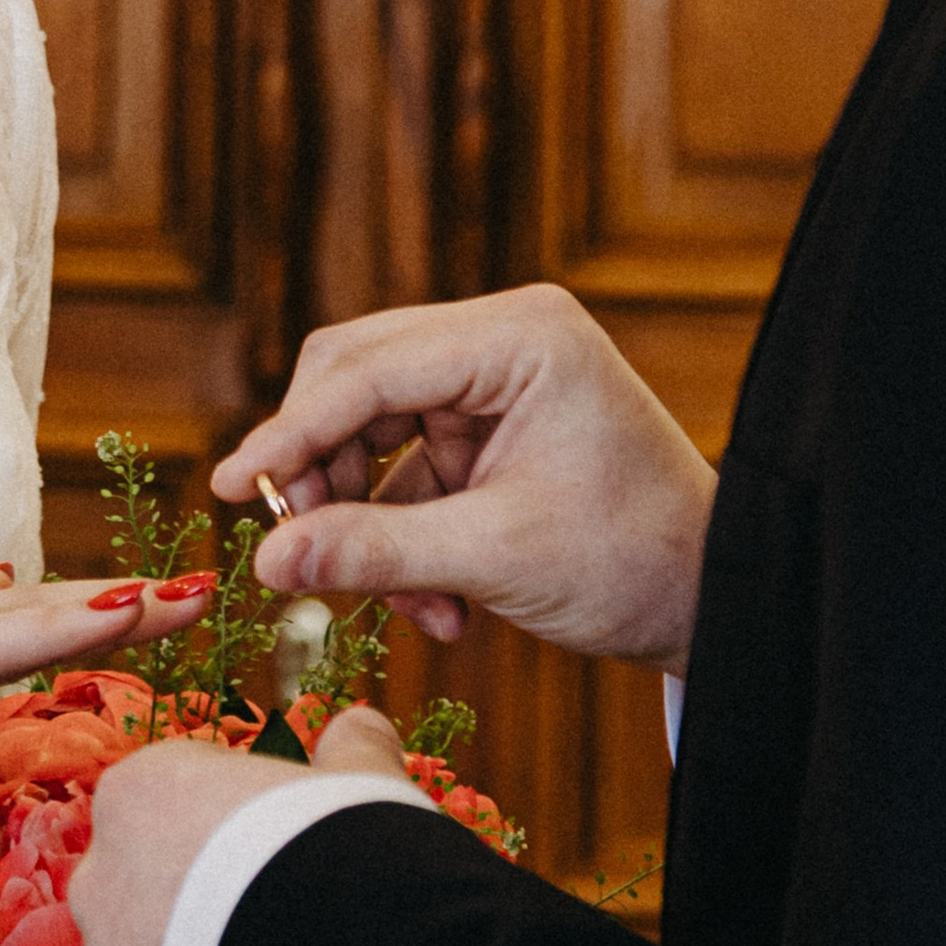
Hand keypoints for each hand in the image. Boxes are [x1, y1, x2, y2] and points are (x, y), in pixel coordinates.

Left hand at [75, 705, 411, 945]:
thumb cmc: (345, 849)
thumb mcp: (361, 783)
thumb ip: (352, 748)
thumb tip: (361, 724)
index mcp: (140, 793)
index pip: (170, 794)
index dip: (233, 818)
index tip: (283, 839)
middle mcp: (103, 878)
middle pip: (146, 880)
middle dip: (197, 895)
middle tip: (277, 911)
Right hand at [214, 283, 715, 670]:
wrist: (714, 599)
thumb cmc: (632, 563)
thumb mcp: (494, 558)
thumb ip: (374, 551)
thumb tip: (264, 562)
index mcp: (521, 337)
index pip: (369, 368)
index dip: (291, 432)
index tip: (231, 489)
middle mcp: (504, 338)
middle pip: (355, 380)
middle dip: (324, 472)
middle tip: (295, 547)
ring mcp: (495, 381)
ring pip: (370, 428)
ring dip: (365, 519)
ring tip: (403, 606)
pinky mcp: (489, 427)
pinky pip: (404, 468)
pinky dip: (402, 535)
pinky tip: (441, 608)